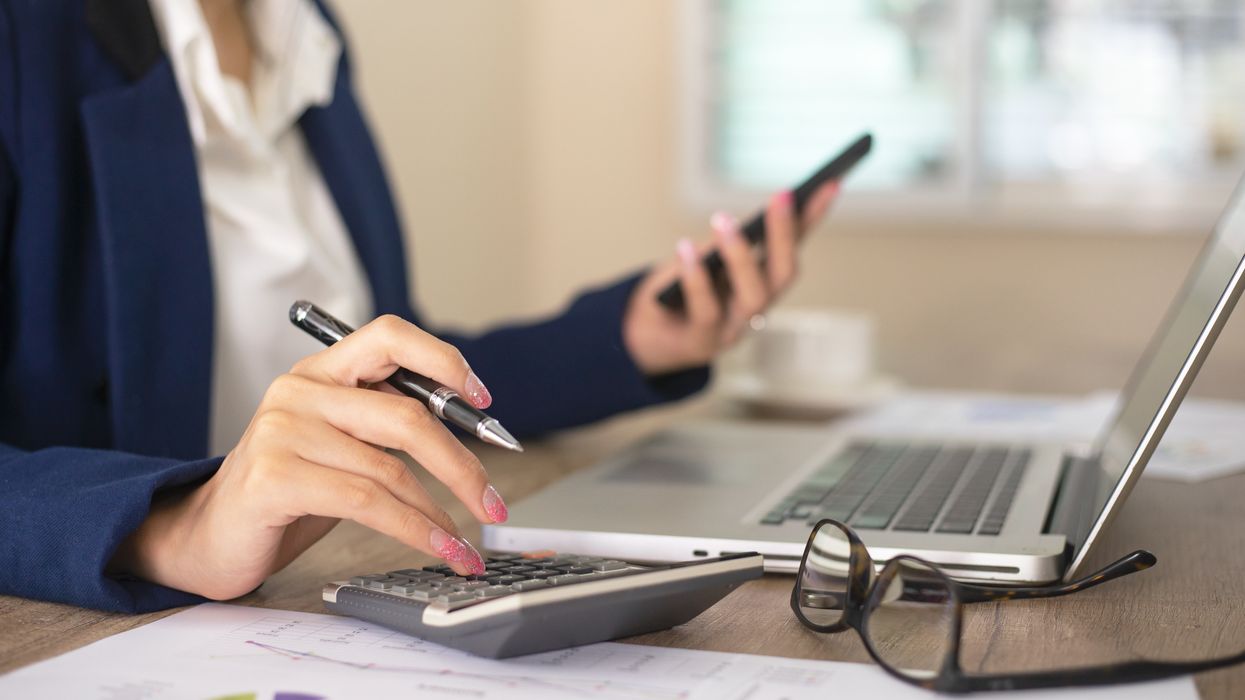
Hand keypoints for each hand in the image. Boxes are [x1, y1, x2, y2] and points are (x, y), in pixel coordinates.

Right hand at [109, 316, 507, 599]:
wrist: (207, 536)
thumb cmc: (286, 491)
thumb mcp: (341, 445)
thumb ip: (388, 426)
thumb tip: (470, 435)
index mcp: (321, 372)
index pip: (389, 336)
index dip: (442, 360)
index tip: (484, 399)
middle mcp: (300, 390)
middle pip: (407, 415)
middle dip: (463, 464)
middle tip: (494, 502)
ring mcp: (283, 431)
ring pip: (391, 469)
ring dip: (442, 513)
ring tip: (467, 543)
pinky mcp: (275, 477)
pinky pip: (368, 502)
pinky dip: (415, 529)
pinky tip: (439, 547)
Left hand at [623, 181, 839, 375]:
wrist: (639, 337)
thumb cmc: (674, 291)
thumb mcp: (700, 258)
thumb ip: (721, 244)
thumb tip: (739, 226)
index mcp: (760, 281)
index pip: (794, 246)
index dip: (812, 217)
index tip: (830, 183)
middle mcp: (756, 307)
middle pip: (783, 274)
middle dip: (785, 235)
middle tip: (781, 196)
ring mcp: (733, 328)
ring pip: (754, 297)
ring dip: (741, 256)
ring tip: (724, 221)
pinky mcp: (703, 342)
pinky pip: (707, 311)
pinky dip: (697, 279)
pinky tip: (686, 249)